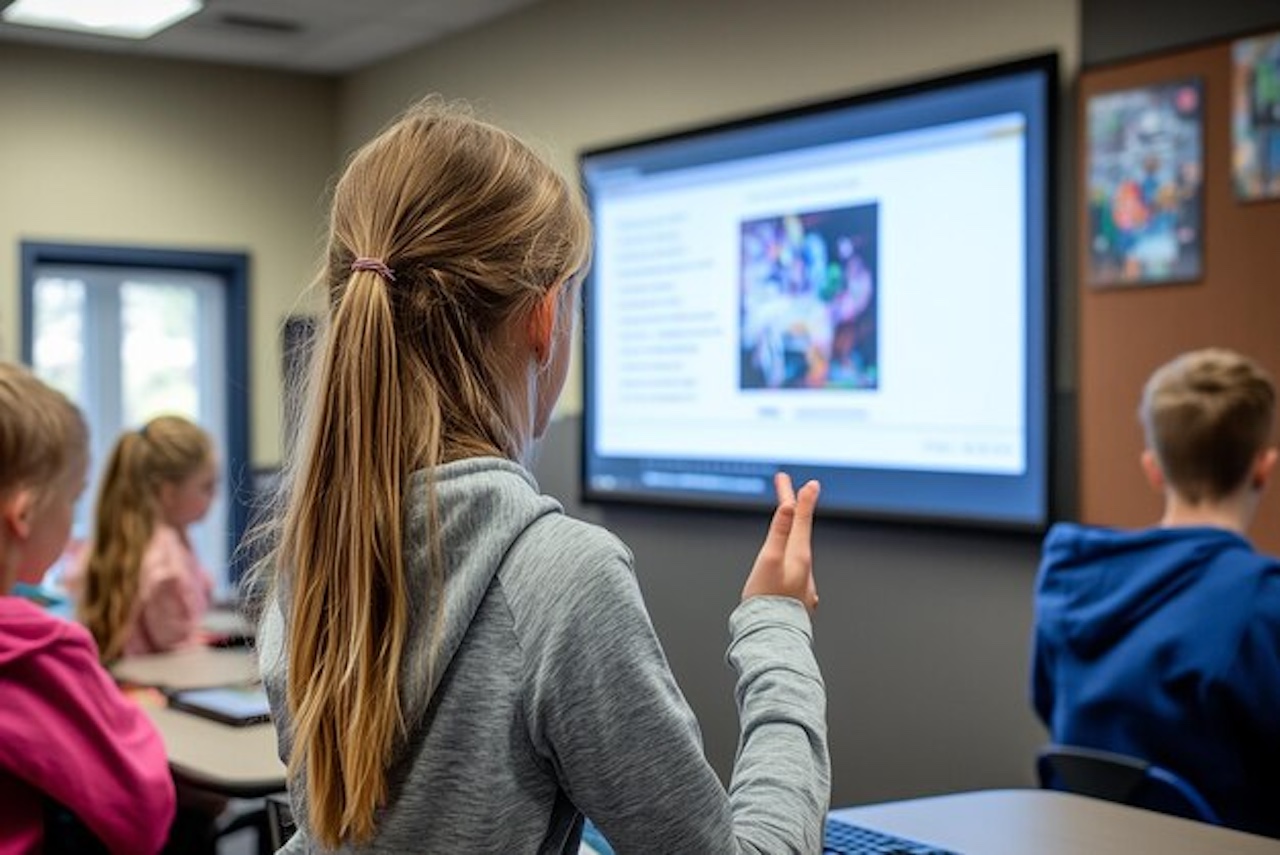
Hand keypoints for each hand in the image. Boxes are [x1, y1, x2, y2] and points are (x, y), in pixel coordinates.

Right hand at [742, 472, 819, 612]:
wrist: (771, 637)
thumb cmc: (766, 601)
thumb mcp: (768, 561)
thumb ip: (778, 533)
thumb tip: (788, 506)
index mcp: (800, 557)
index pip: (800, 520)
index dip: (801, 499)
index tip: (808, 483)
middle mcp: (806, 569)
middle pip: (799, 534)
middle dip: (794, 512)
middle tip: (788, 492)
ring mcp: (803, 584)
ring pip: (798, 553)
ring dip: (793, 536)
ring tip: (787, 525)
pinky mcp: (798, 598)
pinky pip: (795, 572)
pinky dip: (790, 560)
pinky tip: (786, 566)